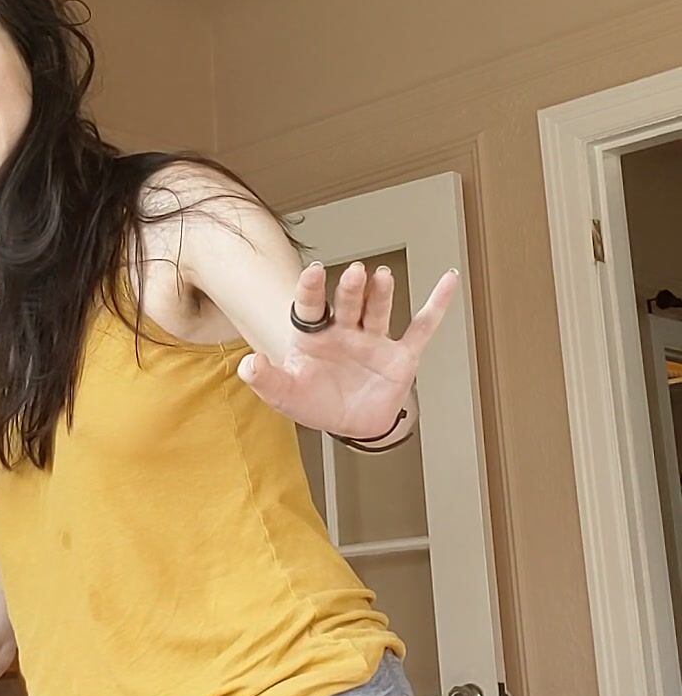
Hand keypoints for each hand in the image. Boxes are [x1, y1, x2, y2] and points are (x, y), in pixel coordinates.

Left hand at [237, 258, 458, 437]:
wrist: (351, 424)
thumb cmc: (316, 403)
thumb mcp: (284, 395)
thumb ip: (265, 379)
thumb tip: (249, 363)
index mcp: (314, 336)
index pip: (311, 306)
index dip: (313, 289)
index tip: (316, 270)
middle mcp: (345, 331)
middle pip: (347, 303)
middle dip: (352, 289)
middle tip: (356, 271)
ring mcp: (373, 340)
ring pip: (378, 311)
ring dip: (381, 294)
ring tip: (382, 276)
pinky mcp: (400, 356)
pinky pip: (421, 328)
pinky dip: (437, 305)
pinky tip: (447, 281)